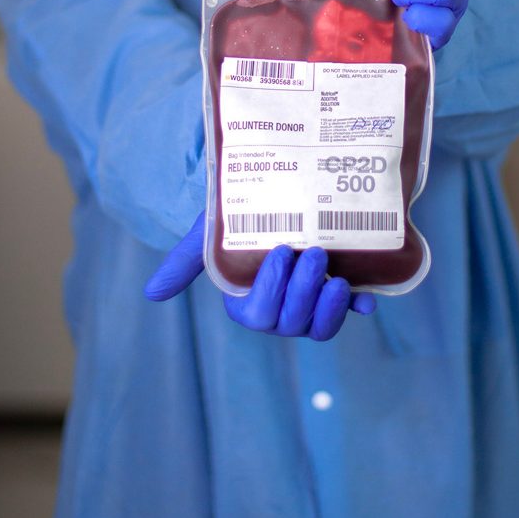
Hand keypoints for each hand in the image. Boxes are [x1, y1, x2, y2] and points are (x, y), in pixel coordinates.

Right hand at [145, 212, 376, 339]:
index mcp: (246, 302)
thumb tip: (151, 294)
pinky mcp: (338, 289)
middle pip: (291, 323)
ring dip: (329, 307)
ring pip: (320, 326)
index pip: (258, 315)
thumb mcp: (209, 235)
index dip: (271, 291)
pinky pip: (351, 310)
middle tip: (312, 254)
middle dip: (303, 293)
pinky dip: (359, 307)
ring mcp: (310, 301)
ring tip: (337, 278)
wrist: (274, 191)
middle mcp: (280, 308)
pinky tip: (367, 301)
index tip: (279, 254)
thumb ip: (184, 263)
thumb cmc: (234, 215)